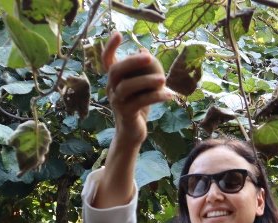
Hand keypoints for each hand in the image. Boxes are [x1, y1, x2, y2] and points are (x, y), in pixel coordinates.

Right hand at [102, 31, 171, 158]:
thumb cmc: (137, 106)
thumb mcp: (140, 87)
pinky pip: (140, 102)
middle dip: (132, 61)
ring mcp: (117, 101)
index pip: (107, 60)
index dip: (110, 47)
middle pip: (116, 70)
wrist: (132, 133)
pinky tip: (170, 95)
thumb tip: (144, 52)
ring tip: (164, 79)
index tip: (118, 33)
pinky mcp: (126, 113)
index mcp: (114, 80)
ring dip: (147, 80)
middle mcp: (111, 88)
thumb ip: (142, 72)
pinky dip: (156, 97)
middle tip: (149, 57)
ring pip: (128, 86)